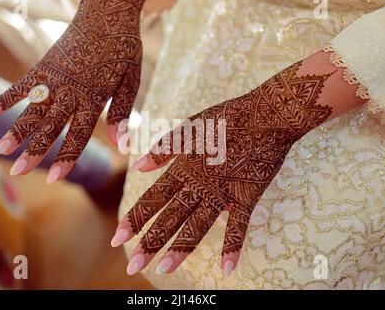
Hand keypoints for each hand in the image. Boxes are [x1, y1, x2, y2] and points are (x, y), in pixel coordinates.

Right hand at [0, 0, 145, 181]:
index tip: (53, 177)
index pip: (79, 133)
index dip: (67, 156)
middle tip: (18, 172)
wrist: (108, 11)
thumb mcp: (130, 80)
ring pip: (33, 108)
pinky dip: (7, 96)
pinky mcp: (45, 64)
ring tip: (0, 148)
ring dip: (16, 129)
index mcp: (94, 97)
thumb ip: (121, 112)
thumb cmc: (123, 48)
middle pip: (51, 126)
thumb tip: (124, 145)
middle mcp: (72, 90)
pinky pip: (23, 82)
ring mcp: (55, 76)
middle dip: (35, 150)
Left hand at [112, 54, 354, 275]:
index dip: (135, 219)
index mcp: (184, 167)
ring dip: (181, 249)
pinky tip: (226, 269)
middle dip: (150, 242)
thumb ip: (164, 147)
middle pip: (171, 217)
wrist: (267, 115)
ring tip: (164, 269)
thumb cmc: (227, 117)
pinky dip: (233, 247)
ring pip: (198, 225)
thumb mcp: (191, 126)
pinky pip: (239, 226)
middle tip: (133, 266)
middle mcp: (200, 183)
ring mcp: (224, 192)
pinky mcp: (247, 196)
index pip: (153, 198)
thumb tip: (138, 165)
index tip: (117, 238)